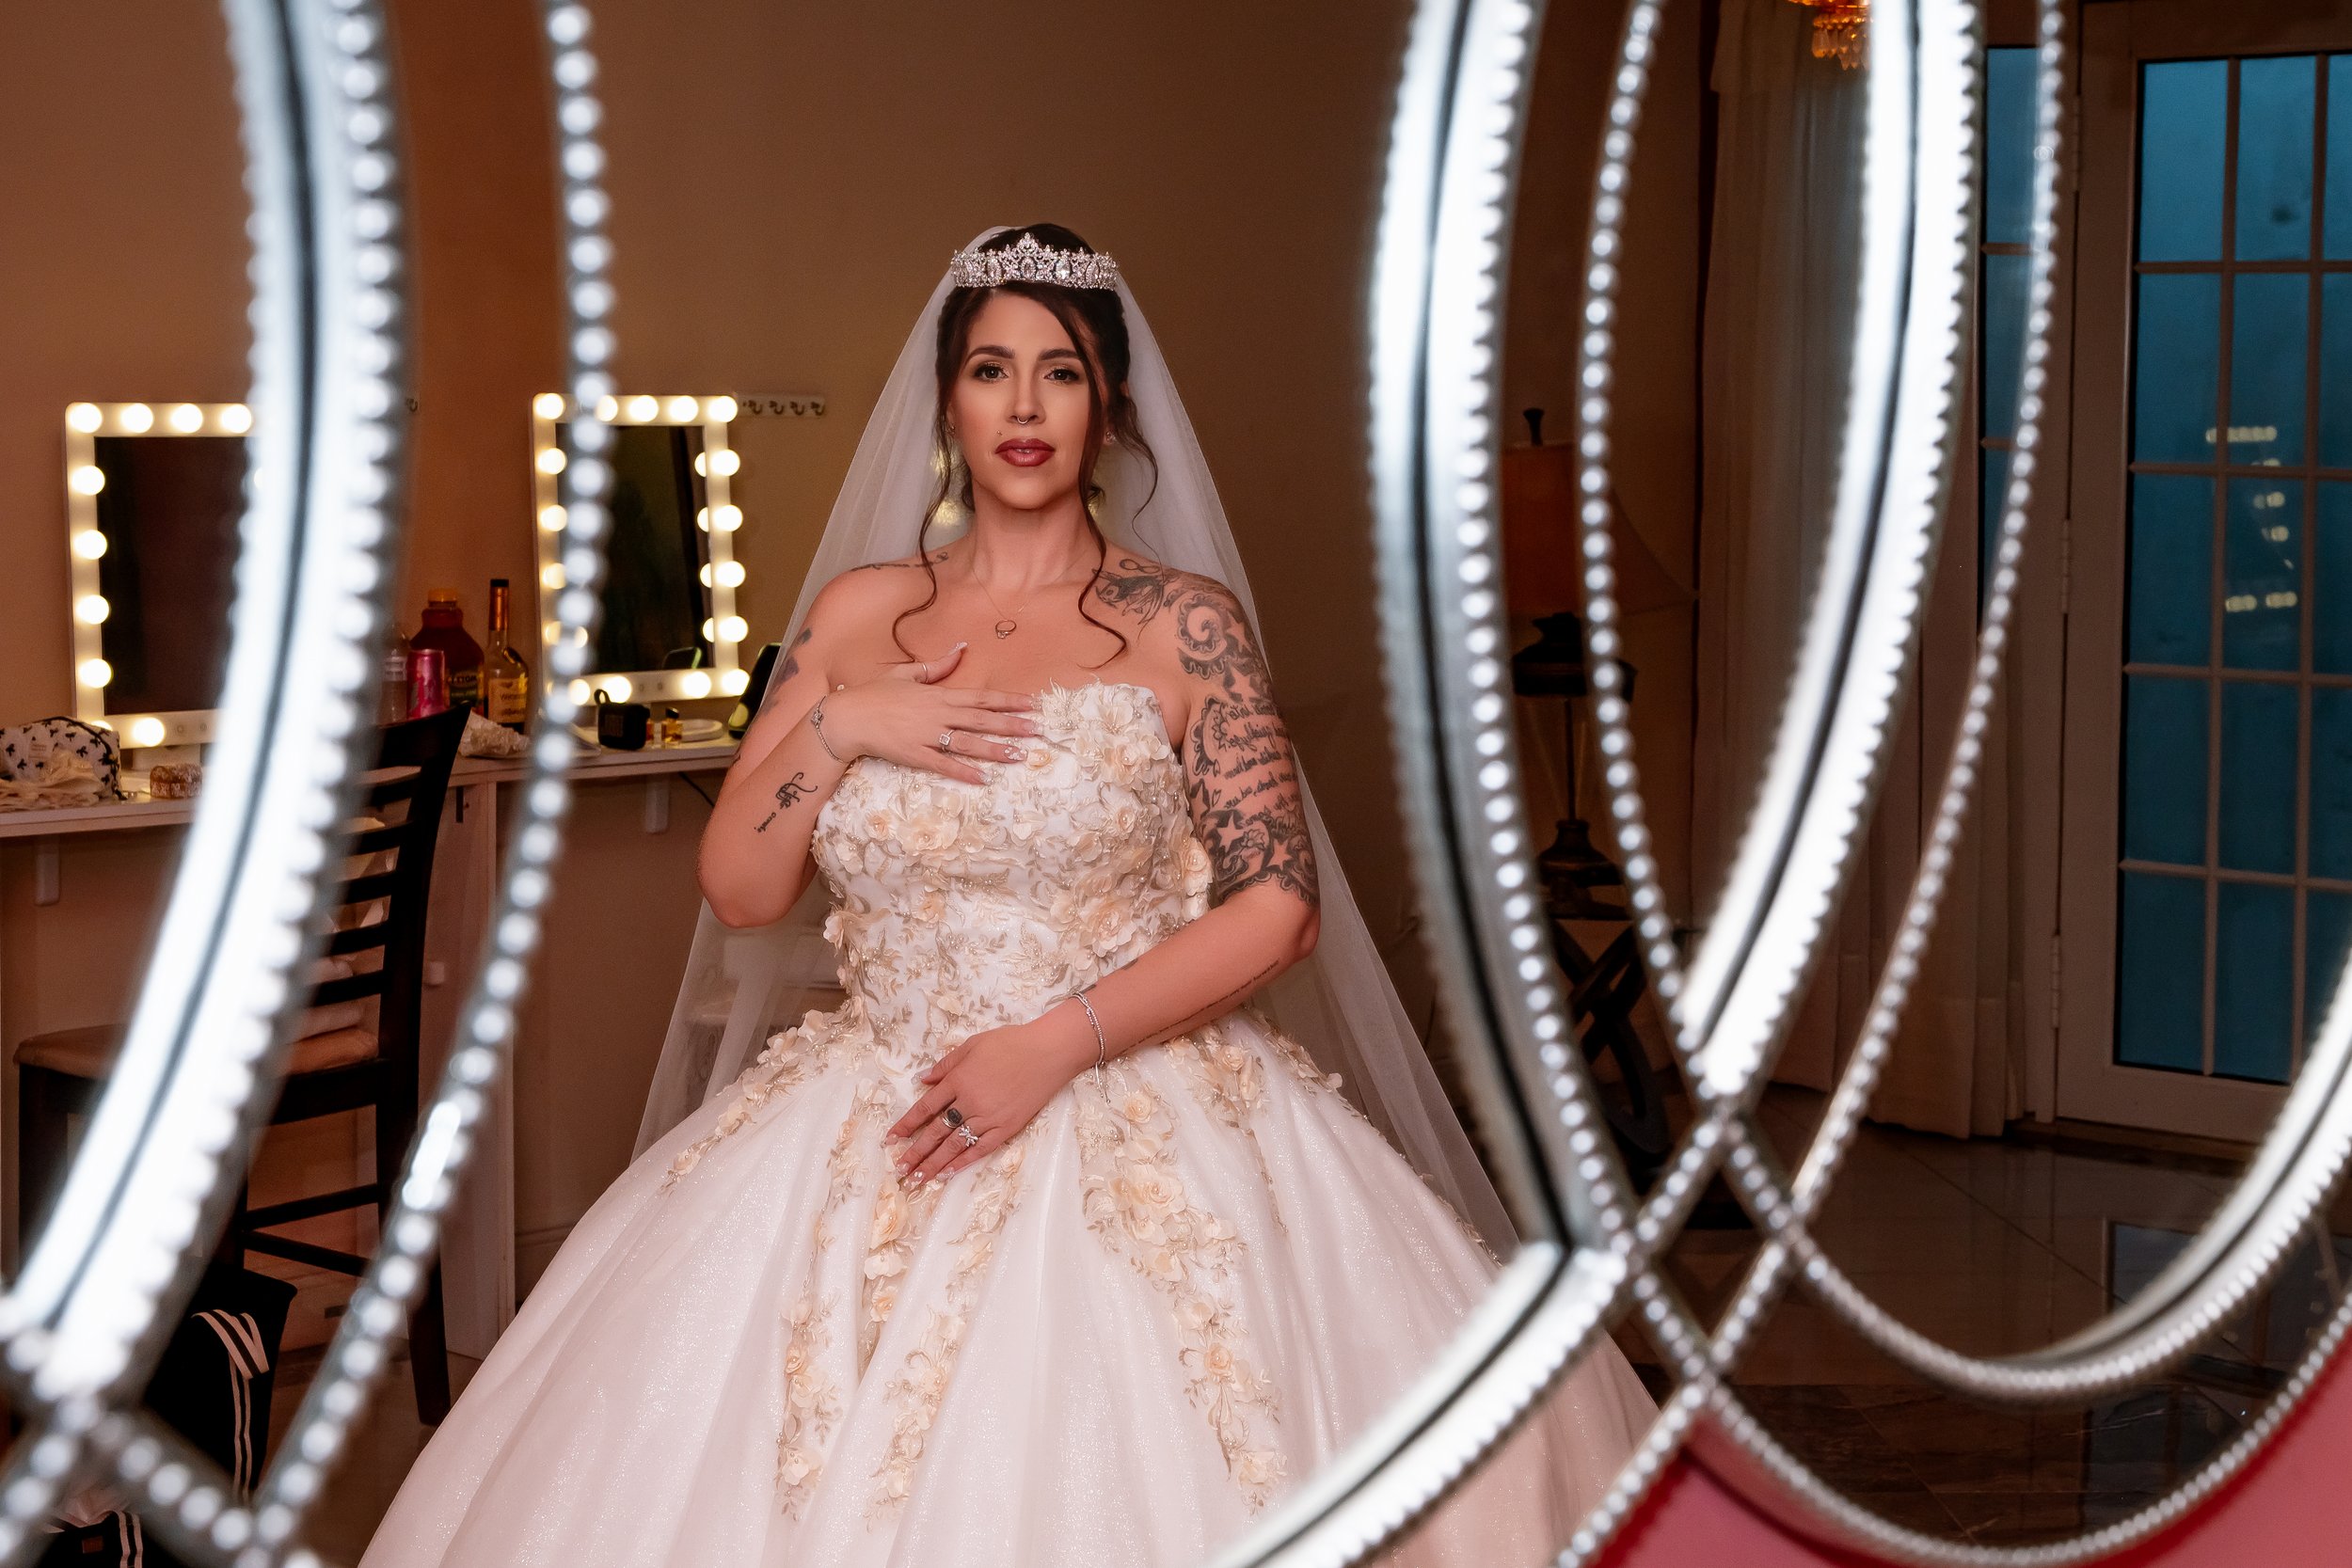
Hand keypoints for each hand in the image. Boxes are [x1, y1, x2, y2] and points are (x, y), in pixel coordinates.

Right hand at [821, 641, 1041, 784]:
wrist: (847, 716)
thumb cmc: (875, 693)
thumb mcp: (907, 673)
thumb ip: (937, 666)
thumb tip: (961, 647)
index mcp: (938, 694)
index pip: (981, 697)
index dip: (1008, 701)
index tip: (1033, 703)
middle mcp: (938, 714)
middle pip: (982, 720)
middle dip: (1012, 725)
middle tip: (1038, 731)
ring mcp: (927, 736)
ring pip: (968, 743)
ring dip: (995, 750)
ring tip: (1019, 756)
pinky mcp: (914, 755)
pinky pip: (943, 765)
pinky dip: (963, 772)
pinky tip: (983, 779)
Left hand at [887, 1005, 1094, 1183]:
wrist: (1049, 1052)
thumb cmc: (1011, 1042)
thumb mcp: (973, 1044)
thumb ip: (946, 1064)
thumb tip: (922, 1080)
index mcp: (959, 1079)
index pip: (925, 1107)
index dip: (907, 1124)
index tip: (891, 1139)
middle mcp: (969, 1102)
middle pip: (936, 1131)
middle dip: (915, 1152)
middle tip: (900, 1169)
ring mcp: (989, 1117)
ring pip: (955, 1145)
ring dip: (934, 1163)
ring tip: (918, 1178)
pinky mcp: (1007, 1127)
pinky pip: (980, 1149)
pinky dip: (963, 1162)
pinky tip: (947, 1173)